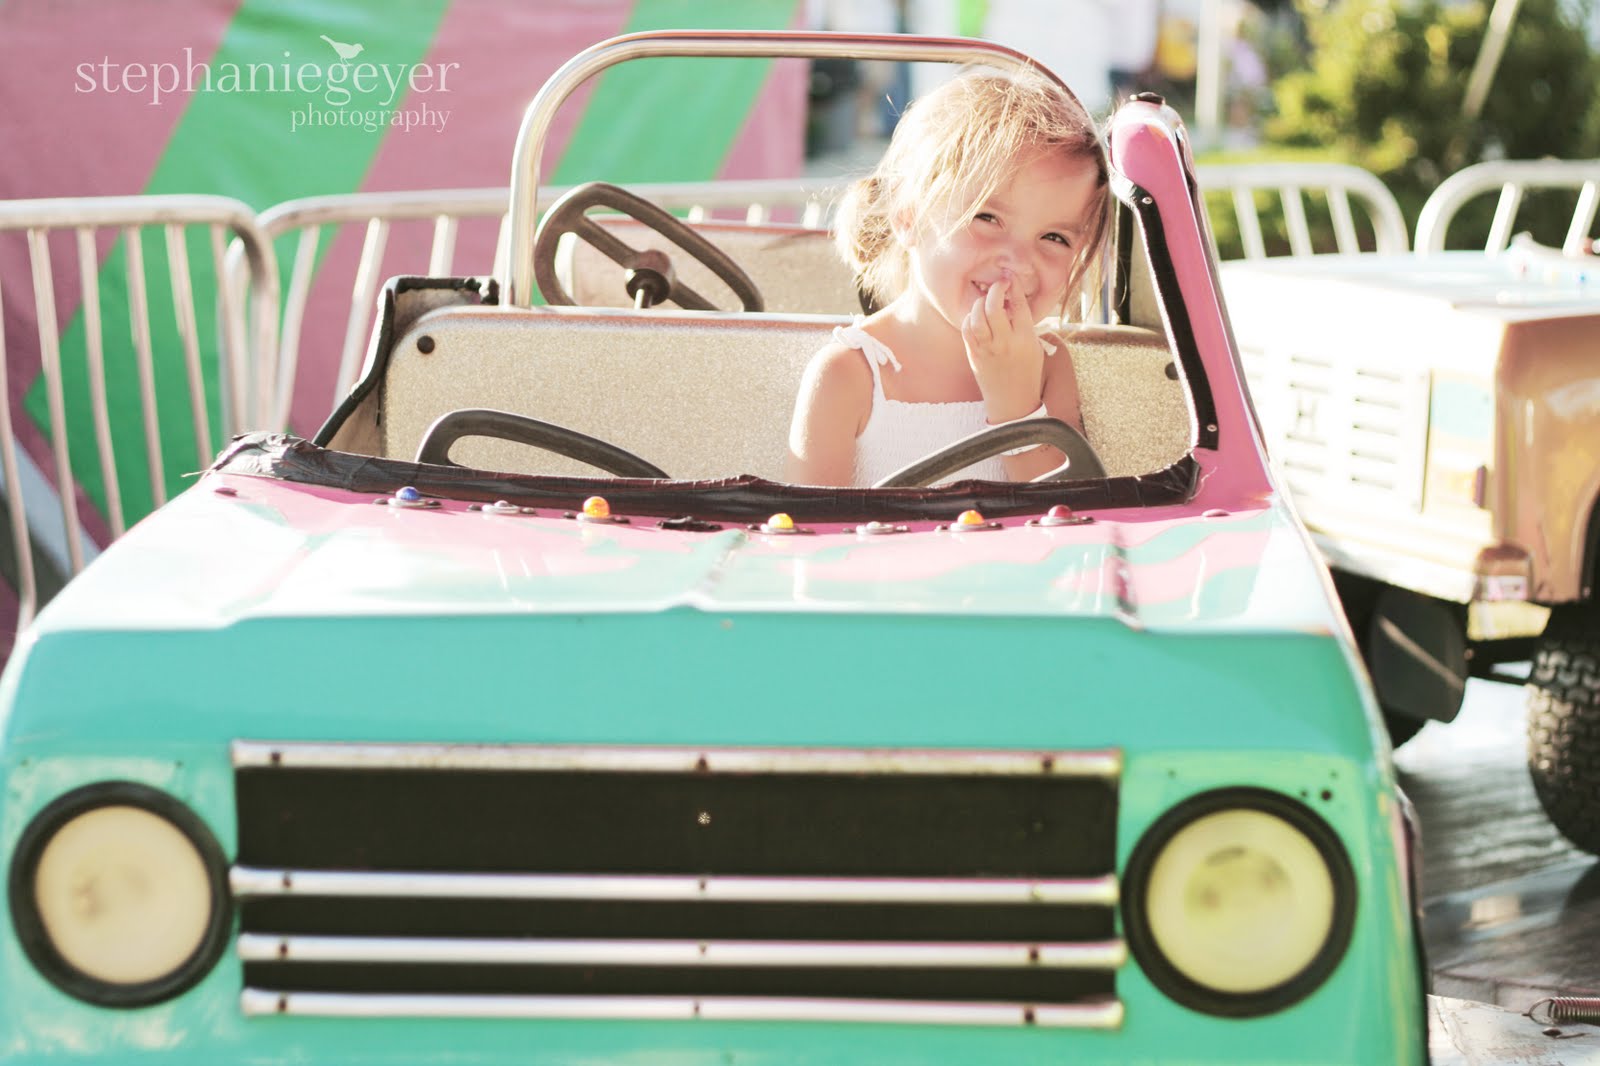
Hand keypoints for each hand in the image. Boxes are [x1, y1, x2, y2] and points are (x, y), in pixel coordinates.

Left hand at [960, 273, 1043, 422]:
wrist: (1013, 401)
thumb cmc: (1027, 371)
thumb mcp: (1035, 347)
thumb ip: (1025, 325)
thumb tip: (1012, 300)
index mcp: (1025, 339)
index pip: (1019, 305)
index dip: (1013, 286)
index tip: (1010, 277)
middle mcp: (1006, 343)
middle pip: (995, 308)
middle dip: (995, 290)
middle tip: (997, 286)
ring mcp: (988, 350)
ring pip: (978, 317)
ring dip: (980, 303)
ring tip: (985, 301)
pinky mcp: (975, 355)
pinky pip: (967, 330)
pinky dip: (969, 318)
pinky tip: (975, 316)